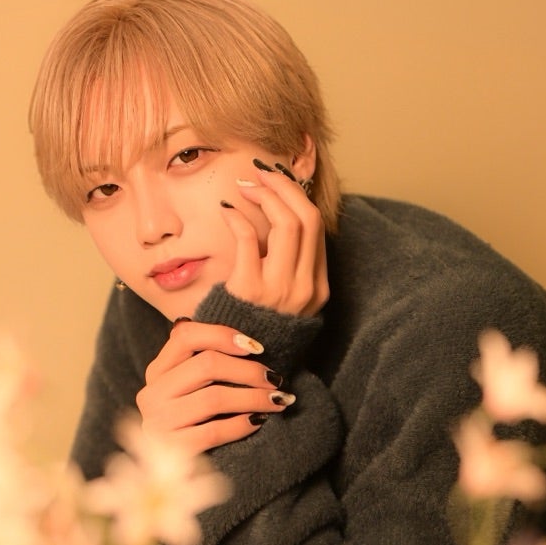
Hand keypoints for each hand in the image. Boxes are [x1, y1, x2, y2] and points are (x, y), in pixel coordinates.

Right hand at [136, 320, 294, 454]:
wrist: (171, 472)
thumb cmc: (192, 419)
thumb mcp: (189, 387)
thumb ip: (204, 360)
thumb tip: (248, 342)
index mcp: (157, 370)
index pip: (186, 336)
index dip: (223, 335)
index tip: (256, 347)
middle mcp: (152, 393)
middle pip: (206, 364)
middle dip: (249, 370)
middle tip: (275, 379)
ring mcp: (160, 421)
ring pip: (214, 398)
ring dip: (253, 397)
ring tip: (277, 400)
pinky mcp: (173, 448)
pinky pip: (215, 431)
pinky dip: (242, 424)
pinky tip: (259, 421)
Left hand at [220, 161, 328, 315]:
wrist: (233, 369)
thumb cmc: (251, 330)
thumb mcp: (282, 303)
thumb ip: (286, 269)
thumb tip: (275, 219)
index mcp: (317, 289)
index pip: (317, 228)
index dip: (297, 197)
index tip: (277, 182)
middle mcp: (304, 288)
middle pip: (307, 218)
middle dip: (284, 187)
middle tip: (261, 175)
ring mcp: (280, 290)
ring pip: (287, 223)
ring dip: (266, 196)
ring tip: (246, 187)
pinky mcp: (250, 290)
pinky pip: (250, 239)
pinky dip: (239, 217)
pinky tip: (228, 210)